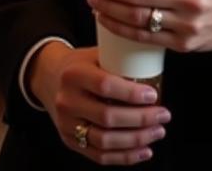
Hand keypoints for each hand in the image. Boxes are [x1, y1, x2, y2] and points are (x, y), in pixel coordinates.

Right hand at [28, 42, 168, 164]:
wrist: (48, 77)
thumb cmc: (79, 65)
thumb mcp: (92, 55)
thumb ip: (117, 61)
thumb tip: (153, 68)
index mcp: (73, 74)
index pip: (104, 86)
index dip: (131, 94)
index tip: (153, 96)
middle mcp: (67, 101)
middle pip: (107, 117)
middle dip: (141, 119)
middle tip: (163, 115)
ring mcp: (67, 124)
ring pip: (105, 141)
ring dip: (136, 140)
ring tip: (157, 132)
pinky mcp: (69, 141)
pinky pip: (100, 156)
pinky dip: (125, 157)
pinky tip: (144, 150)